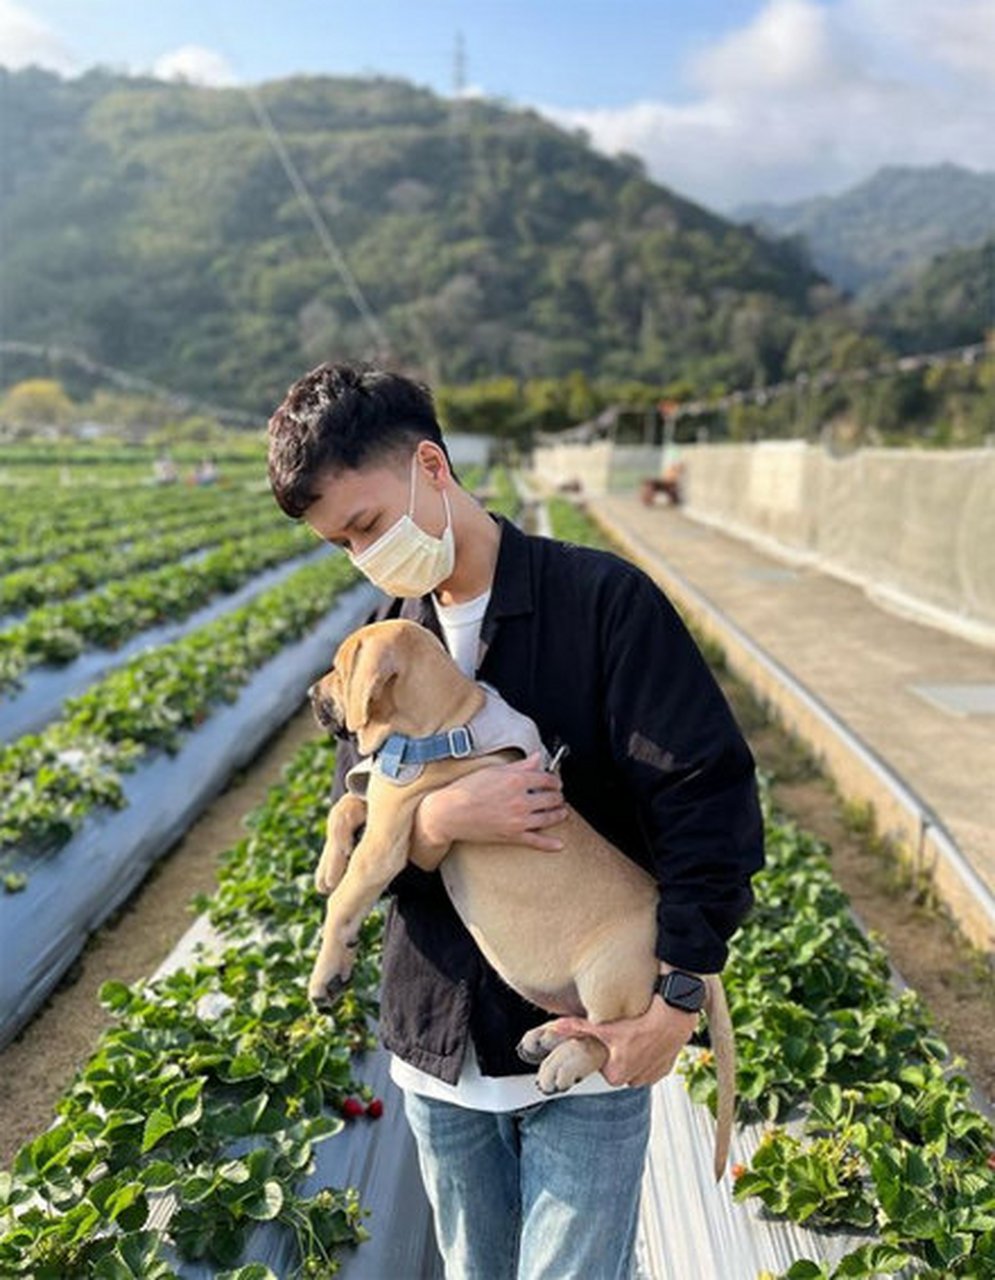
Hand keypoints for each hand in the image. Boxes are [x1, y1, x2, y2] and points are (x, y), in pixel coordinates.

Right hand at [420, 752, 567, 851]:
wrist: (449, 813)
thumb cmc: (466, 790)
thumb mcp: (493, 771)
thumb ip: (520, 765)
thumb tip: (537, 758)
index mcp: (516, 781)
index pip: (546, 779)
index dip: (554, 780)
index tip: (554, 781)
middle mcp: (521, 801)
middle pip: (551, 798)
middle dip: (558, 796)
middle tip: (558, 795)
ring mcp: (519, 820)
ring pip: (549, 817)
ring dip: (559, 814)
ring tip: (561, 812)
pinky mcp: (513, 836)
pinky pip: (536, 841)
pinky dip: (550, 844)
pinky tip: (559, 844)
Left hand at [544, 997, 697, 1086]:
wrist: (674, 1015)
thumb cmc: (641, 1020)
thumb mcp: (605, 1025)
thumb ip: (578, 1028)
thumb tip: (555, 1027)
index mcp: (617, 1074)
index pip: (604, 1066)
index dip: (607, 1049)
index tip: (611, 1038)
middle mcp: (635, 1080)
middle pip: (620, 1067)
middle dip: (621, 1052)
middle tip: (624, 1033)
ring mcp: (652, 1075)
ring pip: (636, 1066)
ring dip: (636, 1054)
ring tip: (638, 1034)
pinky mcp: (666, 1068)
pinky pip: (652, 1064)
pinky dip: (650, 1053)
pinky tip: (650, 1038)